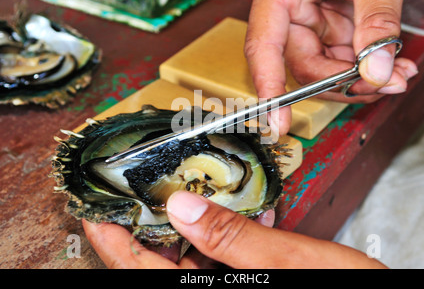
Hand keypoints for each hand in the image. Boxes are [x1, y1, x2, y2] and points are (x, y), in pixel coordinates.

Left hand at [83, 191, 386, 267]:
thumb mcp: (291, 264)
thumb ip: (233, 238)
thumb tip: (182, 205)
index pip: (139, 270)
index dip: (111, 239)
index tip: (95, 208)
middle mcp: (214, 287)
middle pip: (160, 258)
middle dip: (148, 219)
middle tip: (137, 182)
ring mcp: (231, 282)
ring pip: (191, 252)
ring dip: (188, 219)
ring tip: (180, 184)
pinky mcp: (248, 275)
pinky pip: (220, 253)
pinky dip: (221, 228)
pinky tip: (230, 206)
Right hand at [245, 0, 423, 135]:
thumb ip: (376, 20)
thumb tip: (376, 71)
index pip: (264, 46)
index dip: (268, 87)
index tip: (277, 123)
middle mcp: (291, 4)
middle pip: (302, 62)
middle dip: (341, 81)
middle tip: (381, 85)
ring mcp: (314, 13)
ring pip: (326, 63)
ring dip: (362, 77)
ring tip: (399, 74)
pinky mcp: (334, 18)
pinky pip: (345, 52)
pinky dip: (370, 64)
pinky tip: (394, 64)